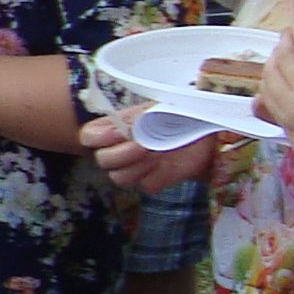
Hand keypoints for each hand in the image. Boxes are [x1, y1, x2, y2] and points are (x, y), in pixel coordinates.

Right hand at [80, 109, 220, 195]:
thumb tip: (125, 129)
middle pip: (103, 161)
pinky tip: (167, 164)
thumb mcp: (156, 107)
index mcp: (113, 127)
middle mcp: (118, 149)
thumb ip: (137, 117)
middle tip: (143, 144)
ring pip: (119, 177)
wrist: (205, 130)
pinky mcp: (152, 181)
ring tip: (157, 152)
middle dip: (123, 154)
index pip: (88, 136)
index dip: (98, 138)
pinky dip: (156, 176)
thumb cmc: (177, 112)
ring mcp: (134, 167)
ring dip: (138, 166)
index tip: (119, 132)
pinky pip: (145, 185)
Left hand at [256, 20, 293, 190]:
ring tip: (284, 52)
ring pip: (270, 72)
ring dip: (274, 57)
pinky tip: (278, 75)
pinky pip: (266, 93)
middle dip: (285, 39)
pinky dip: (269, 79)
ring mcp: (290, 108)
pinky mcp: (281, 121)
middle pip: (285, 54)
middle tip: (290, 33)